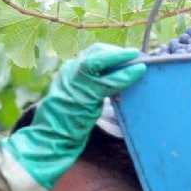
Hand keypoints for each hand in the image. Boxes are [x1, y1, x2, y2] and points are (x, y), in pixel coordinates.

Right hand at [0, 44, 145, 190]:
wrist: (48, 139)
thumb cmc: (63, 124)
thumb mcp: (74, 99)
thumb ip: (89, 88)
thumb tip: (113, 82)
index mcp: (67, 72)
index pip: (91, 53)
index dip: (111, 52)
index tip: (127, 55)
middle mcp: (70, 72)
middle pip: (97, 52)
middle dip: (118, 53)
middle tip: (137, 57)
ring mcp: (75, 82)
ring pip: (102, 62)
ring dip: (124, 60)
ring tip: (142, 61)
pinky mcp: (84, 95)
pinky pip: (108, 81)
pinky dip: (125, 75)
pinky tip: (138, 72)